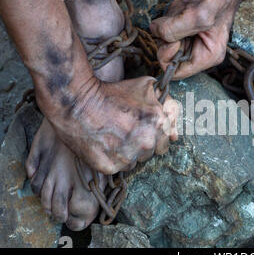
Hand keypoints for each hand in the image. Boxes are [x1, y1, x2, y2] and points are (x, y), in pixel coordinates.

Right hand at [47, 76, 179, 173]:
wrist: (76, 101)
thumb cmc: (112, 92)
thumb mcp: (146, 86)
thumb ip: (168, 103)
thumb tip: (177, 129)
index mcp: (158, 123)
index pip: (167, 139)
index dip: (154, 132)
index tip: (141, 126)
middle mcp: (147, 142)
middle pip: (152, 151)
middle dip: (143, 142)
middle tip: (126, 130)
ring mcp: (129, 156)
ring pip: (136, 161)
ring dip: (129, 152)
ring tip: (114, 136)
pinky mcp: (111, 167)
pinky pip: (119, 168)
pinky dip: (114, 159)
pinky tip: (105, 145)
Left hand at [150, 0, 244, 79]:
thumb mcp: (199, 15)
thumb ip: (175, 28)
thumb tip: (156, 31)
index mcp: (206, 57)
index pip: (175, 72)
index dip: (168, 56)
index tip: (173, 40)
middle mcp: (198, 53)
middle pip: (167, 57)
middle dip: (167, 38)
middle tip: (177, 21)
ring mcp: (189, 42)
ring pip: (163, 42)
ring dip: (167, 24)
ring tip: (182, 12)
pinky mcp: (182, 31)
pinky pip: (164, 30)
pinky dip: (167, 18)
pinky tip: (180, 10)